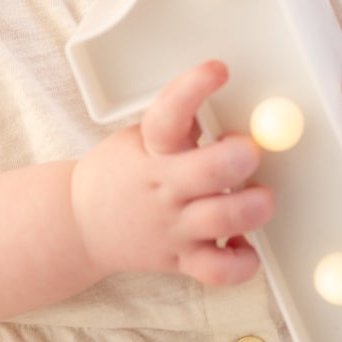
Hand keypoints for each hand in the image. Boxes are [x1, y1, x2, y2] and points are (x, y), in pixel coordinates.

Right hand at [71, 59, 274, 286]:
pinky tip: (245, 244)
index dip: (194, 88)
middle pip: (208, 172)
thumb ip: (182, 125)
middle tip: (250, 149)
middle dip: (238, 157)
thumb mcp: (141, 138)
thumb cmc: (121, 174)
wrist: (81, 225)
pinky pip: (219, 271)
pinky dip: (243, 263)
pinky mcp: (181, 260)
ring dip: (251, 207)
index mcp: (150, 149)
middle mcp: (163, 188)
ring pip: (221, 220)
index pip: (169, 113)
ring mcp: (173, 227)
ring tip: (260, 197)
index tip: (217, 70)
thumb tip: (236, 104)